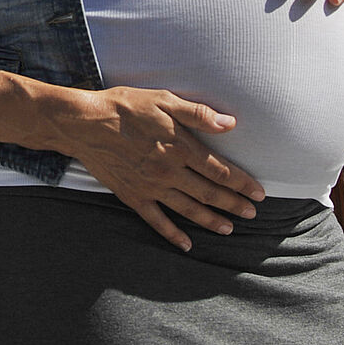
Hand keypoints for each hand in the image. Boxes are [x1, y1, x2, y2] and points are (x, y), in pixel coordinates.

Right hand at [57, 86, 264, 252]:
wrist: (84, 124)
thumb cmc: (125, 107)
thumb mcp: (163, 100)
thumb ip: (198, 114)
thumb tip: (230, 124)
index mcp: (180, 148)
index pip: (220, 170)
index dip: (242, 183)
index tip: (259, 193)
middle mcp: (170, 172)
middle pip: (210, 194)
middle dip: (234, 205)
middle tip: (252, 214)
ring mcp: (152, 187)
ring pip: (189, 210)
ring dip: (212, 221)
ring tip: (229, 229)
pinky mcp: (133, 197)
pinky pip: (157, 221)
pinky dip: (174, 235)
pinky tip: (187, 244)